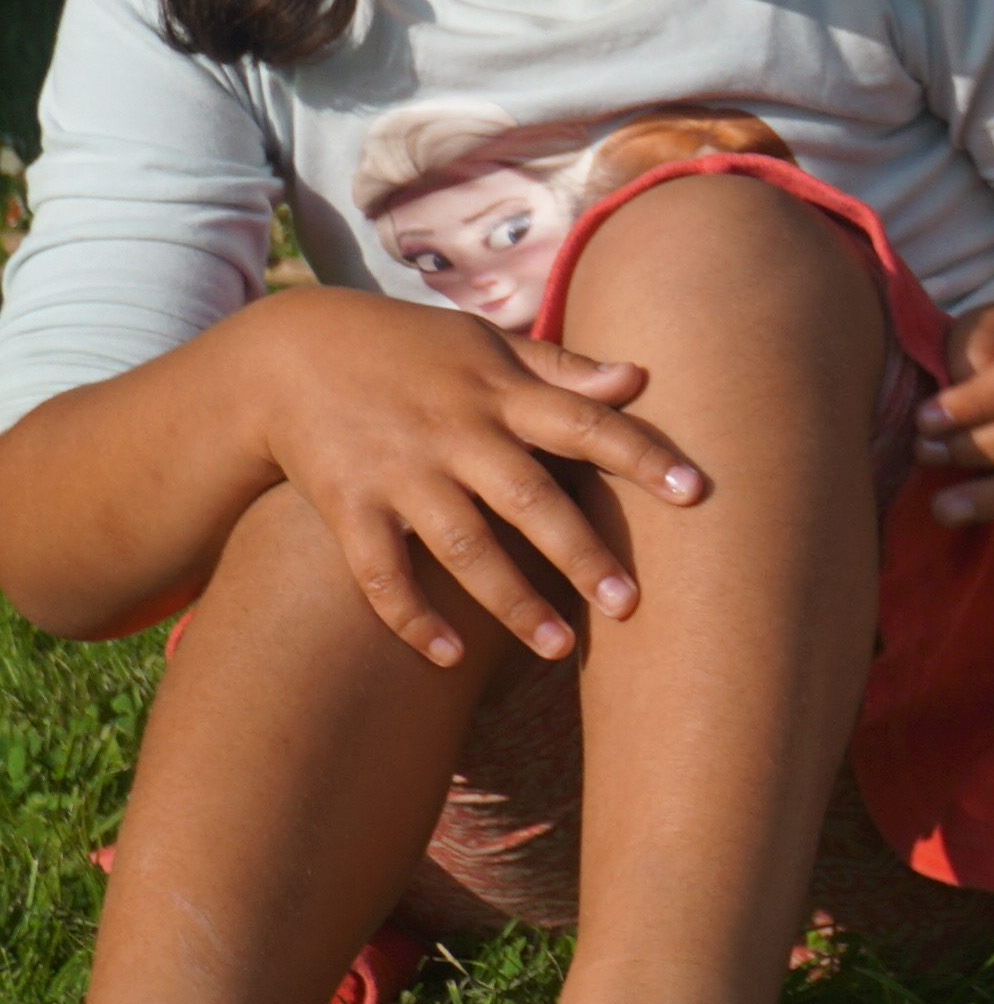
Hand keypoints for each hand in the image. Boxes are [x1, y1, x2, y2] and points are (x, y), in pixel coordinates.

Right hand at [241, 289, 703, 666]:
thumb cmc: (410, 350)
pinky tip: (448, 658)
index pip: (587, 424)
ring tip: (561, 650)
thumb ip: (561, 369)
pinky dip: (412, 616)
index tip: (696, 491)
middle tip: (632, 604)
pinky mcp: (347, 504)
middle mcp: (457, 434)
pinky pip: (380, 572)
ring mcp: (400, 472)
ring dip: (512, 602)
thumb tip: (641, 377)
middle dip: (581, 553)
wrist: (286, 355)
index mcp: (501, 393)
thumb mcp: (484, 345)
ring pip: (463, 548)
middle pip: (530, 499)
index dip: (643, 455)